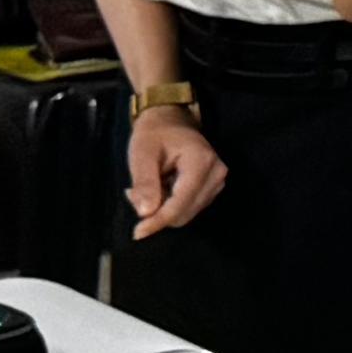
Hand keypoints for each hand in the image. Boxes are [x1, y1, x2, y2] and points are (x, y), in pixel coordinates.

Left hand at [126, 108, 229, 237]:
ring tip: (146, 189)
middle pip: (184, 212)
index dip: (158, 221)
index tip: (137, 233)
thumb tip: (145, 213)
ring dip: (163, 209)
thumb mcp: (142, 154)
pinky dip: (170, 205)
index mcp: (201, 163)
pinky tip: (159, 190)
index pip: (180, 204)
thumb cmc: (153, 135)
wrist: (170, 119)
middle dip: (158, 213)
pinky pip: (190, 207)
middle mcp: (216, 174)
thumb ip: (144, 183)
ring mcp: (218, 181)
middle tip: (134, 195)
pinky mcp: (214, 186)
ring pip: (187, 213)